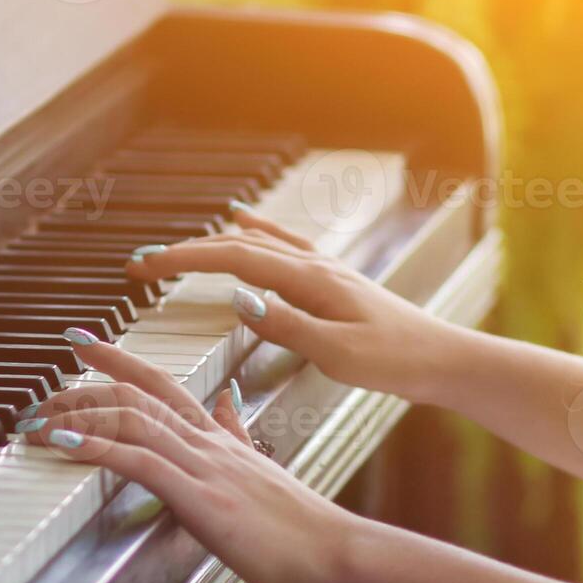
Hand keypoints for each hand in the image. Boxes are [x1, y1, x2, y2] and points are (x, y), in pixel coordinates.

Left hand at [21, 334, 360, 582]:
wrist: (337, 553)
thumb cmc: (304, 527)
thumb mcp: (263, 469)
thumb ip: (237, 434)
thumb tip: (226, 402)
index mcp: (221, 438)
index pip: (163, 385)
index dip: (120, 360)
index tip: (84, 342)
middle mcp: (209, 443)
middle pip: (140, 394)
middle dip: (86, 384)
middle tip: (43, 384)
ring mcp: (205, 467)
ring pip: (135, 419)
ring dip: (78, 414)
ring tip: (37, 419)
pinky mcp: (202, 498)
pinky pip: (141, 461)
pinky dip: (97, 446)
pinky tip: (63, 441)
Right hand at [125, 206, 473, 404]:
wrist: (443, 359)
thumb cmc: (396, 362)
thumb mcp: (338, 354)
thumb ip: (287, 326)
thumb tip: (237, 299)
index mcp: (310, 280)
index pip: (233, 260)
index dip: (183, 260)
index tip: (142, 267)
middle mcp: (314, 265)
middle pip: (237, 246)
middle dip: (185, 253)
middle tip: (140, 266)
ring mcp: (324, 268)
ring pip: (257, 243)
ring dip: (212, 243)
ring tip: (175, 248)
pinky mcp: (332, 279)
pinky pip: (283, 245)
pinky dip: (255, 231)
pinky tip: (243, 220)